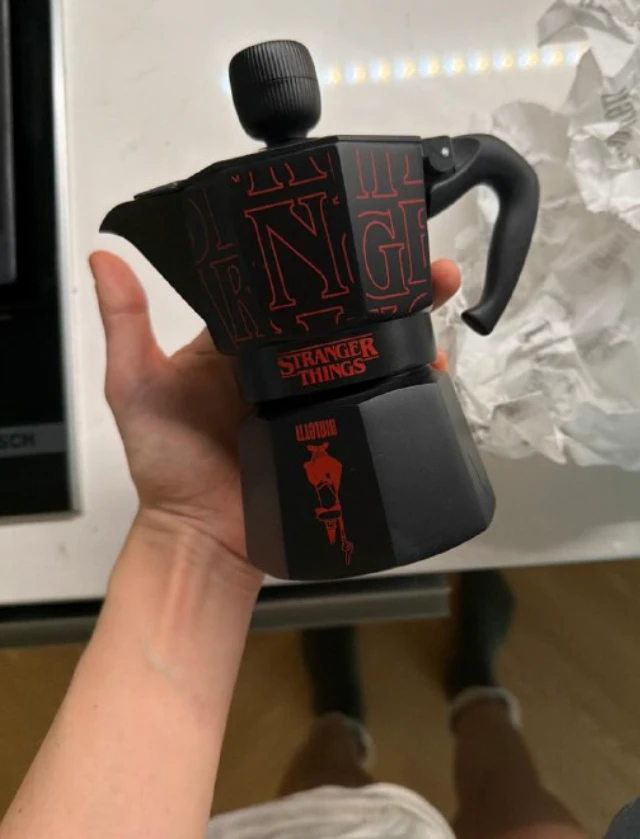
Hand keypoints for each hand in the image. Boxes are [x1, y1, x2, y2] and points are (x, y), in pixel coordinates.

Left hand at [90, 252, 459, 566]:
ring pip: (366, 352)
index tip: (347, 231)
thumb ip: (126, 326)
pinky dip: (405, 385)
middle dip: (382, 285)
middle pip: (339, 315)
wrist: (202, 540)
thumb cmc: (165, 468)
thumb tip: (105, 259)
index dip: (318, 258)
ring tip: (433, 296)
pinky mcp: (335, 435)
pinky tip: (430, 366)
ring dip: (404, 325)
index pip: (285, 289)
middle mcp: (282, 365)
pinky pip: (374, 405)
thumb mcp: (136, 388)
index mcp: (241, 344)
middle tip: (416, 264)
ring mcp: (313, 399)